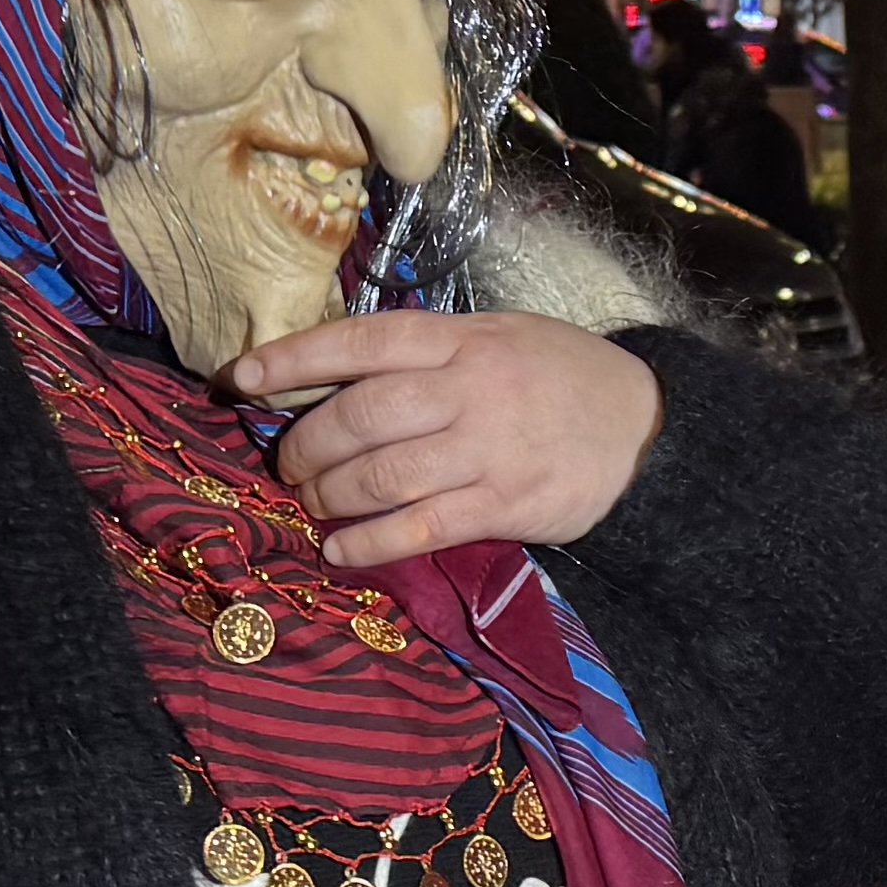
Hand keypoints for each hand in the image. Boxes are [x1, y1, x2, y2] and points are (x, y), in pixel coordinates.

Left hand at [230, 312, 663, 568]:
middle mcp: (470, 387)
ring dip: (331, 496)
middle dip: (307, 446)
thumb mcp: (499, 338)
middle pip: (360, 415)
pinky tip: (341, 548)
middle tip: (290, 466)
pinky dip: (370, 541)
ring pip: (383, 474)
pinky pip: (420, 526)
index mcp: (462, 338)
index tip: (241, 377)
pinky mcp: (506, 504)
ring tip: (313, 505)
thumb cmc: (559, 379)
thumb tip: (338, 378)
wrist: (645, 429)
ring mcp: (489, 448)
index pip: (361, 341)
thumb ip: (429, 354)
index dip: (294, 359)